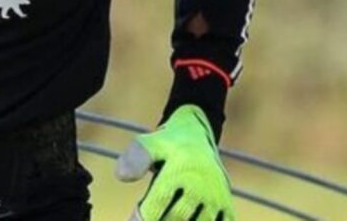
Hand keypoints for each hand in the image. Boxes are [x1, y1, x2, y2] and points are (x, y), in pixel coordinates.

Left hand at [115, 104, 233, 220]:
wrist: (199, 134)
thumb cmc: (168, 143)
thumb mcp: (149, 143)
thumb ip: (136, 158)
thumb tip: (120, 176)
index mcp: (180, 172)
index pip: (157, 205)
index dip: (143, 218)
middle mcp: (200, 187)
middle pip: (176, 219)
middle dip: (161, 220)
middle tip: (147, 217)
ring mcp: (216, 199)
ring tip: (166, 217)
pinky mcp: (226, 207)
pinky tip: (190, 219)